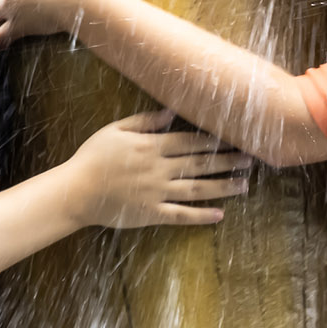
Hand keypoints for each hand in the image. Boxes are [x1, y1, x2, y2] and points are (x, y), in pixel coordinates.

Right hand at [64, 110, 251, 228]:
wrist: (76, 191)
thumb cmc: (92, 157)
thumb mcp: (115, 130)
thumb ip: (144, 122)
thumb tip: (170, 111)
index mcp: (152, 147)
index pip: (190, 141)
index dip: (214, 140)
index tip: (235, 136)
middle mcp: (160, 169)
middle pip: (200, 164)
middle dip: (227, 161)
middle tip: (250, 159)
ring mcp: (158, 193)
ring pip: (198, 189)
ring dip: (223, 187)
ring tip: (244, 185)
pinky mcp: (152, 213)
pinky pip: (181, 216)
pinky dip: (201, 216)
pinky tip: (219, 215)